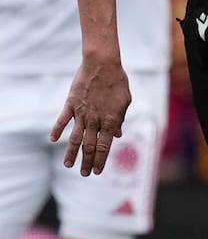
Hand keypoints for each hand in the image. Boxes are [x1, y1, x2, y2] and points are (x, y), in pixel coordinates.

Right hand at [50, 59, 131, 175]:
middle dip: (87, 162)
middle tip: (84, 174)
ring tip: (68, 165)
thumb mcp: (124, 101)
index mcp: (111, 120)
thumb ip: (120, 119)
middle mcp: (95, 119)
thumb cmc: (117, 82)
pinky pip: (62, 120)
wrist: (103, 64)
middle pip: (89, 146)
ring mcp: (81, 112)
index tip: (98, 172)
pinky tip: (52, 140)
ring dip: (71, 153)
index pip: (105, 146)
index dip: (101, 160)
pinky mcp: (71, 104)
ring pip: (74, 138)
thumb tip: (118, 135)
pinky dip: (57, 130)